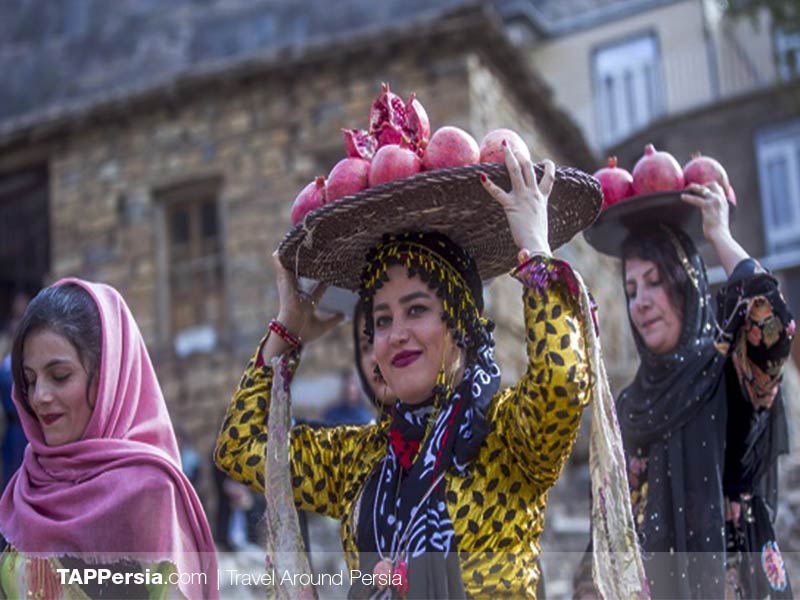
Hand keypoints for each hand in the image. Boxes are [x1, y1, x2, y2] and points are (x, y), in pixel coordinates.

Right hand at [271, 252, 342, 344]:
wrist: (292, 333)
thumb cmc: (304, 332)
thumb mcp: (324, 325)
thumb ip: (334, 320)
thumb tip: (344, 316)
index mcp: (306, 301)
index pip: (318, 286)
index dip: (323, 278)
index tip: (329, 270)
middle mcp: (296, 292)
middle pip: (302, 273)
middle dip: (305, 262)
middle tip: (311, 248)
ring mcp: (289, 287)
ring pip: (289, 268)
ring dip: (292, 255)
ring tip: (294, 240)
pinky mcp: (283, 283)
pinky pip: (280, 267)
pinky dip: (281, 258)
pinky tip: (281, 248)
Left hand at [480, 142, 553, 256]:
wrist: (537, 245)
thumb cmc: (538, 243)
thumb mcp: (540, 228)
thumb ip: (536, 224)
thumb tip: (531, 246)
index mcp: (543, 200)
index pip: (549, 179)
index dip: (549, 168)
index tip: (546, 161)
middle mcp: (534, 194)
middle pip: (530, 169)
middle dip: (522, 156)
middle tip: (515, 147)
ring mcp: (523, 197)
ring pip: (517, 171)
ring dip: (510, 157)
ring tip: (504, 146)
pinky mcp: (511, 205)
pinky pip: (498, 192)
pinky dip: (489, 184)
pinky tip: (481, 176)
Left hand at [681, 182, 729, 242]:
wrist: (720, 235)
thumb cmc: (718, 230)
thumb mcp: (720, 217)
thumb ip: (716, 211)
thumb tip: (709, 212)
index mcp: (725, 201)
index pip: (719, 188)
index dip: (710, 185)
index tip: (702, 186)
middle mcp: (721, 199)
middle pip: (712, 184)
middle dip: (702, 184)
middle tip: (692, 186)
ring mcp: (715, 201)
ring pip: (703, 189)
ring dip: (694, 187)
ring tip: (686, 188)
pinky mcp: (708, 206)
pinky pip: (696, 199)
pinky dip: (688, 197)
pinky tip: (682, 197)